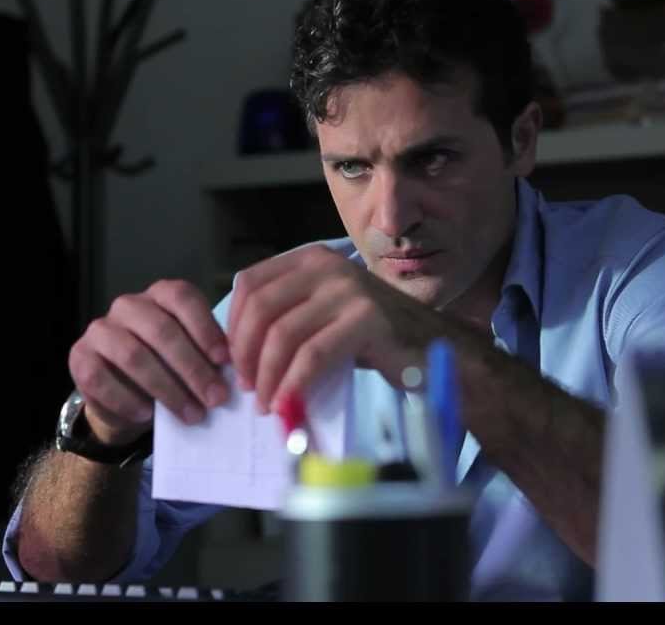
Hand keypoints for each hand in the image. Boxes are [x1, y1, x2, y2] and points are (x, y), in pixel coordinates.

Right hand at [68, 280, 230, 445]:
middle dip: (192, 368)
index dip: (205, 328)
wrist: (126, 398)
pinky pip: (101, 378)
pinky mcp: (79, 357)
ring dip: (166, 389)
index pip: (183, 299)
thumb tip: (234, 373)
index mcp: (160, 295)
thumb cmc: (168, 370)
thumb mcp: (192, 357)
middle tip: (215, 398)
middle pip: (161, 330)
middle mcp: (128, 305)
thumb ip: (208, 356)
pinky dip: (127, 400)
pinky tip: (147, 415)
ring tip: (191, 414)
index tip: (225, 361)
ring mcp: (100, 329)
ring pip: (133, 355)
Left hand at [227, 245, 440, 414]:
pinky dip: (293, 384)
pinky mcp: (366, 319)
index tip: (232, 361)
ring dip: (267, 375)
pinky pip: (313, 355)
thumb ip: (285, 316)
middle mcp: (328, 266)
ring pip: (283, 334)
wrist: (432, 348)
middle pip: (261, 308)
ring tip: (266, 402)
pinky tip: (288, 404)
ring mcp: (349, 290)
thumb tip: (236, 351)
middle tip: (246, 387)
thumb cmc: (372, 337)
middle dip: (245, 353)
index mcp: (311, 259)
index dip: (233, 325)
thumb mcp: (323, 313)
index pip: (250, 284)